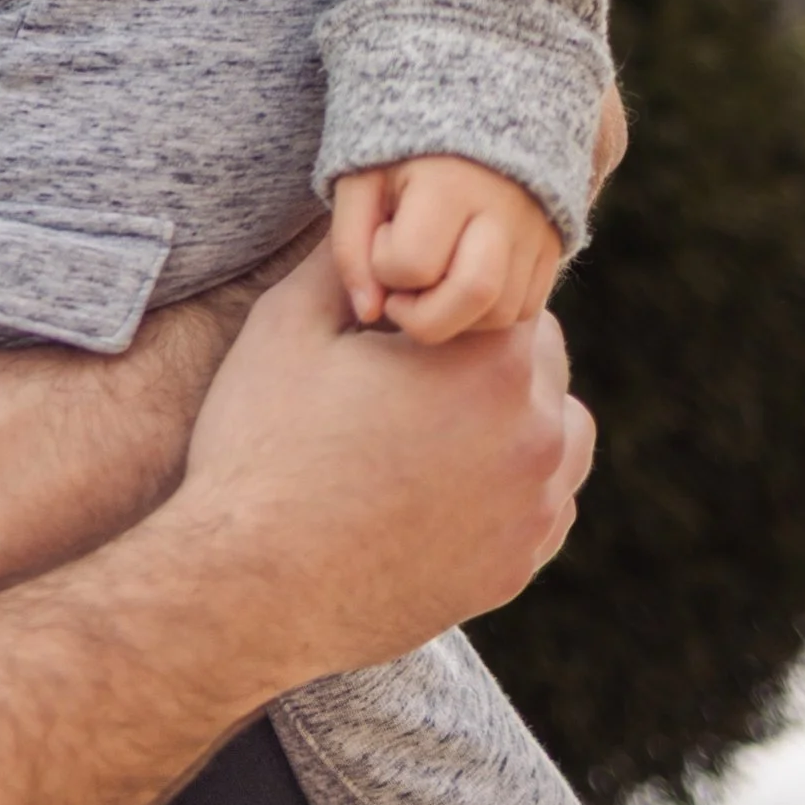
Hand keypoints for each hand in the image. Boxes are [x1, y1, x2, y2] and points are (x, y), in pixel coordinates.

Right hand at [174, 247, 592, 685]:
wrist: (249, 587)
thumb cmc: (263, 446)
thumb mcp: (289, 325)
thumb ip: (347, 260)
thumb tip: (376, 218)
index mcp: (491, 361)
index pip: (509, 295)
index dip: (454, 297)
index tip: (408, 317)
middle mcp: (536, 435)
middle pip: (539, 361)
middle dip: (484, 356)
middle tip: (406, 375)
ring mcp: (532, 511)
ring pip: (555, 434)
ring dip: (511, 419)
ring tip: (430, 429)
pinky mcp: (514, 569)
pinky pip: (540, 506)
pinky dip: (508, 488)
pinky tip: (439, 487)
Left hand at [330, 153, 560, 341]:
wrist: (471, 106)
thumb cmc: (403, 150)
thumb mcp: (360, 181)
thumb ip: (350, 246)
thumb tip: (368, 313)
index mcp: (448, 184)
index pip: (411, 263)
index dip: (383, 265)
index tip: (382, 236)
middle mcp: (502, 209)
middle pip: (474, 295)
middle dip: (425, 318)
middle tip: (403, 295)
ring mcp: (535, 229)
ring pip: (502, 311)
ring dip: (457, 318)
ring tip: (431, 281)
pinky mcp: (554, 245)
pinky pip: (526, 307)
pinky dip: (489, 312)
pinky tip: (460, 281)